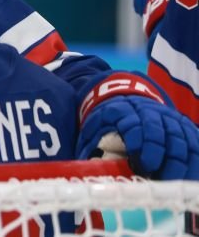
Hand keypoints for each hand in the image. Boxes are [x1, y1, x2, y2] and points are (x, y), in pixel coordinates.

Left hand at [77, 95, 198, 179]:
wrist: (127, 96)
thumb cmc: (108, 120)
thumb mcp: (93, 127)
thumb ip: (90, 145)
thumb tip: (89, 168)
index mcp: (123, 110)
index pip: (134, 125)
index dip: (140, 142)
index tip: (141, 162)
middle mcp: (150, 112)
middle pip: (160, 133)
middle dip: (161, 156)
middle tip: (157, 177)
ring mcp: (170, 119)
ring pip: (181, 139)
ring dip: (179, 163)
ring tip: (170, 183)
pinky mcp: (184, 126)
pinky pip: (195, 143)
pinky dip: (194, 162)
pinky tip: (188, 178)